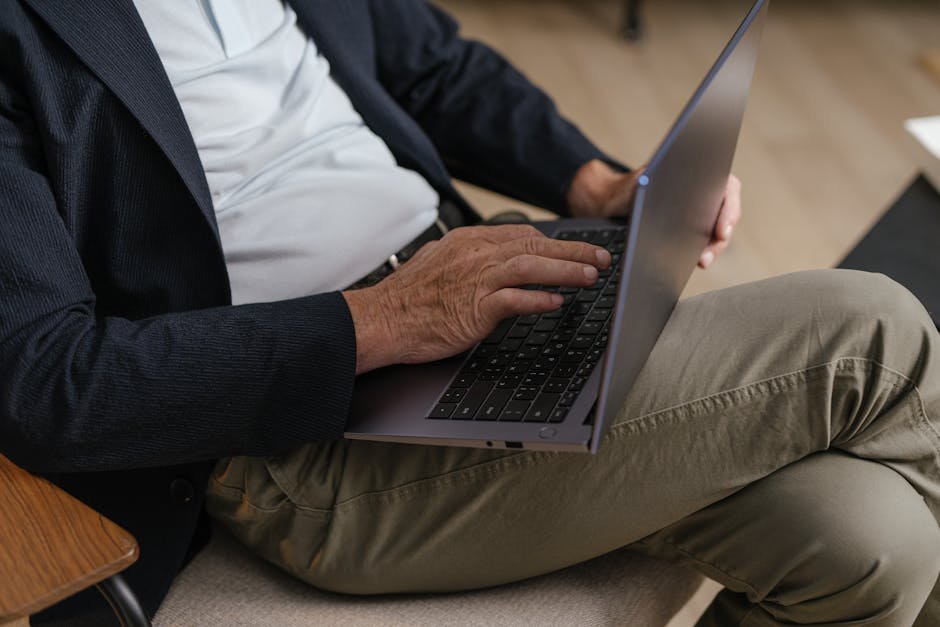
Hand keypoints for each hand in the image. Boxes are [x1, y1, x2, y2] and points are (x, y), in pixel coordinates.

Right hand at [343, 225, 610, 374]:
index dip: (553, 243)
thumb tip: (496, 269)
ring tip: (592, 275)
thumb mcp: (438, 265)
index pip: (521, 235)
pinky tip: (558, 301)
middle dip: (573, 251)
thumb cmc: (406, 300)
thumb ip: (470, 262)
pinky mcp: (475, 306)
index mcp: (467, 241)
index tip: (574, 249)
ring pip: (532, 266)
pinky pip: (516, 298)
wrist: (381, 320)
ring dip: (566, 269)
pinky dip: (539, 298)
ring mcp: (476, 278)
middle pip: (535, 245)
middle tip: (601, 258)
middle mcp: (475, 254)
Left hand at [569, 160, 741, 268]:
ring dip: (712, 249)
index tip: (721, 231)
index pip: (727, 190)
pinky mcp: (694, 230)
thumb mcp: (636, 183)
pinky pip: (705, 241)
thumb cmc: (627, 189)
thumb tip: (651, 184)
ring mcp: (703, 212)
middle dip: (720, 238)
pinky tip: (695, 263)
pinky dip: (703, 253)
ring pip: (717, 232)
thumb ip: (647, 182)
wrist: (615, 204)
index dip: (728, 212)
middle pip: (725, 216)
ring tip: (702, 262)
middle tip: (707, 257)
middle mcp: (706, 192)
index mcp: (700, 172)